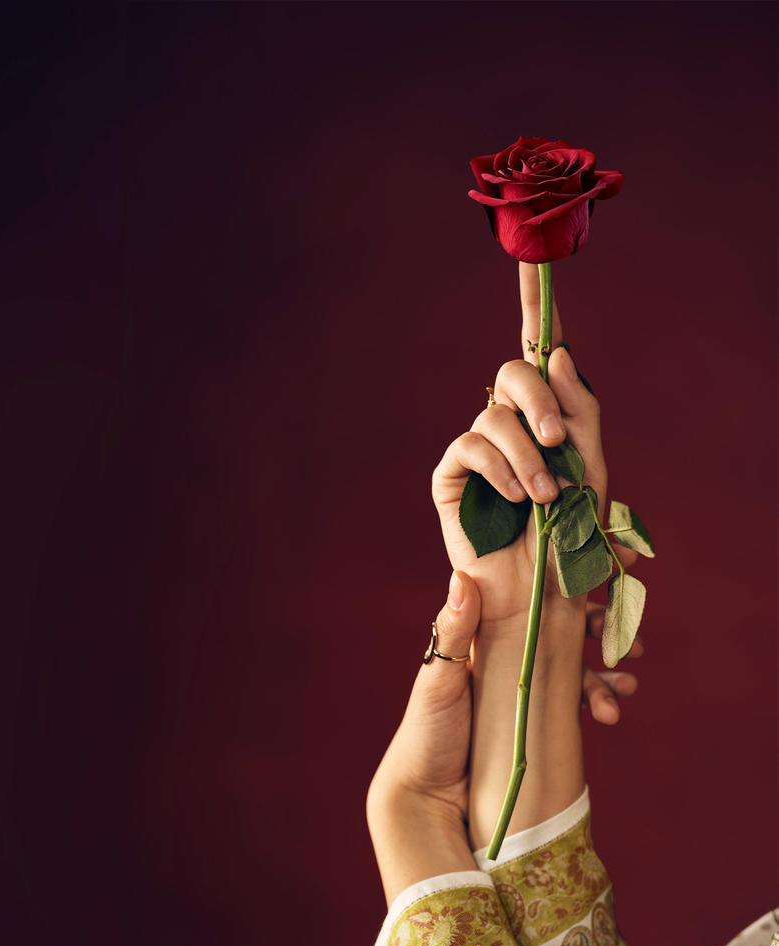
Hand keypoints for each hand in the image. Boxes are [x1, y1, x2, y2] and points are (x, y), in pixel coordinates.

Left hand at [366, 578, 643, 903]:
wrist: (430, 797)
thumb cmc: (426, 733)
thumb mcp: (438, 680)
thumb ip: (453, 634)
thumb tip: (463, 577)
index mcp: (488, 637)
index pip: (534, 600)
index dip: (569, 585)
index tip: (606, 574)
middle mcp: (512, 656)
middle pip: (567, 632)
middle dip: (605, 632)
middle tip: (632, 643)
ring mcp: (529, 689)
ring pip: (580, 669)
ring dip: (608, 675)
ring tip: (626, 688)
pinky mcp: (540, 721)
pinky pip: (577, 704)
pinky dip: (600, 702)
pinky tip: (610, 713)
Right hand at [431, 265, 613, 636]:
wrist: (543, 590)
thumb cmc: (571, 534)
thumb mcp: (592, 466)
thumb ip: (580, 408)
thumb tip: (556, 353)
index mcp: (548, 413)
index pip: (540, 351)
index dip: (533, 303)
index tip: (532, 257)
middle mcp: (510, 422)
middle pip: (514, 372)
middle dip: (539, 401)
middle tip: (561, 444)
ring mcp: (478, 447)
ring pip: (495, 415)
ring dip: (528, 454)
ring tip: (545, 497)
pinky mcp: (452, 476)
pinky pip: (470, 446)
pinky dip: (500, 469)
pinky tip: (516, 498)